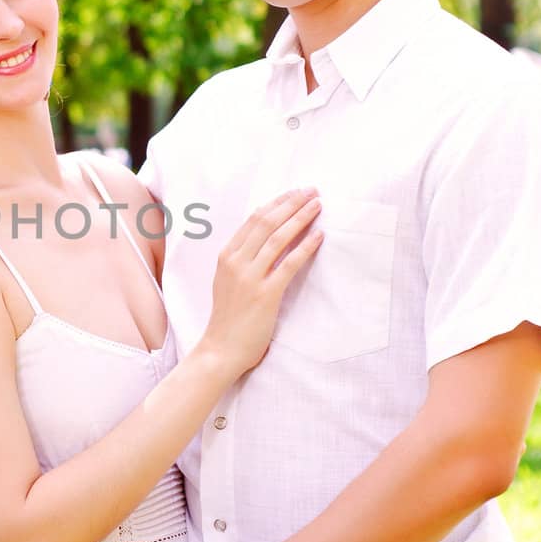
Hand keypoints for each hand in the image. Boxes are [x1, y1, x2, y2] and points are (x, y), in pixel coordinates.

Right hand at [195, 187, 322, 376]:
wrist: (221, 349)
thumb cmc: (228, 318)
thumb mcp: (228, 281)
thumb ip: (242, 260)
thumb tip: (266, 240)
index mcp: (226, 256)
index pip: (254, 219)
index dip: (277, 203)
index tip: (295, 193)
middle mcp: (236, 262)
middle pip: (267, 222)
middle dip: (292, 203)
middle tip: (312, 191)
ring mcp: (250, 277)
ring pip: (278, 238)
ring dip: (300, 218)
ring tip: (317, 206)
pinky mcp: (265, 295)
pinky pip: (288, 264)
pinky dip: (305, 247)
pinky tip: (319, 236)